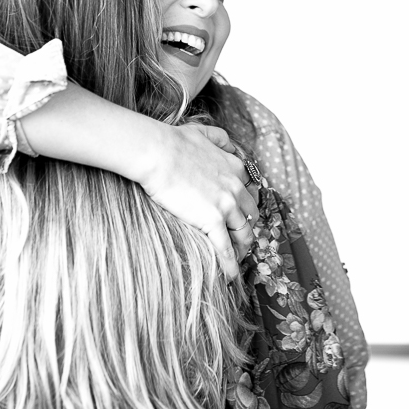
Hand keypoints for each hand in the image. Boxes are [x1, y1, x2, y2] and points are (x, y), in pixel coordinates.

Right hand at [135, 122, 258, 280]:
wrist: (157, 153)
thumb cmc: (174, 142)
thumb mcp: (203, 132)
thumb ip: (219, 139)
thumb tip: (229, 145)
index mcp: (235, 168)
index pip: (249, 193)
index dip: (245, 207)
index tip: (239, 216)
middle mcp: (237, 187)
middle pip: (251, 215)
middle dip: (246, 229)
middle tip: (238, 241)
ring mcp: (226, 205)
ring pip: (244, 234)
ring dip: (241, 249)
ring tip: (235, 260)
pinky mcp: (213, 220)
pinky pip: (226, 248)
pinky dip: (230, 264)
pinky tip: (231, 276)